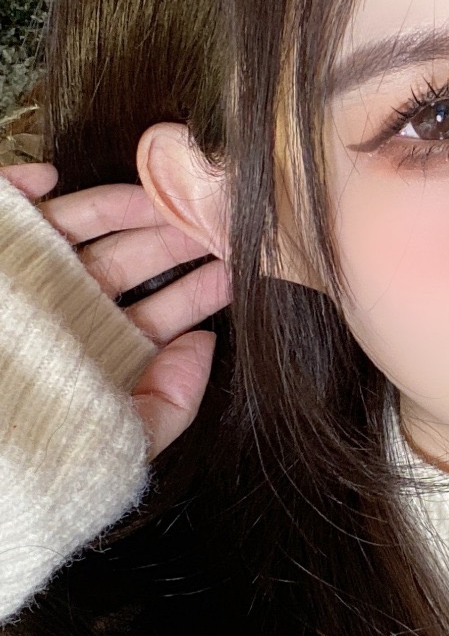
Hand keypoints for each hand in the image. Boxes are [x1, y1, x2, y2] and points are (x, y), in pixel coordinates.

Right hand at [0, 162, 228, 457]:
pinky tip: (50, 177)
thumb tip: (205, 345)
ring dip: (120, 203)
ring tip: (163, 188)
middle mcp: (64, 314)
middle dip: (174, 235)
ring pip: (76, 226)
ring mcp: (24, 282)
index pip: (158, 313)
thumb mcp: (117, 441)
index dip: (198, 288)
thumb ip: (170, 402)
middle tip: (215, 212)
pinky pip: (4, 206)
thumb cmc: (34, 458)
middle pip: (126, 260)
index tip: (238, 263)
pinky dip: (19, 187)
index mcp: (99, 353)